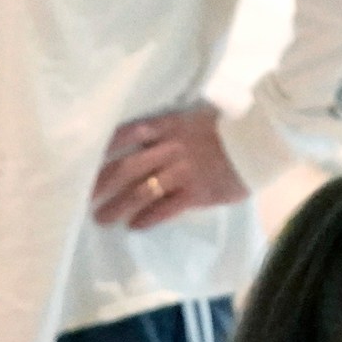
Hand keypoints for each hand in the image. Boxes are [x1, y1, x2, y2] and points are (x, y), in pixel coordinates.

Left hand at [91, 102, 249, 230]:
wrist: (257, 142)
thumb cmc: (229, 128)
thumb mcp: (196, 116)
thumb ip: (173, 126)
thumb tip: (152, 135)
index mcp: (169, 125)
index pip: (129, 133)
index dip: (106, 147)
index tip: (87, 158)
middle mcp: (170, 148)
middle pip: (127, 166)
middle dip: (103, 183)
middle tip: (84, 197)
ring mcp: (182, 171)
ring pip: (142, 190)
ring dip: (119, 206)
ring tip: (102, 218)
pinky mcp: (196, 192)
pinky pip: (166, 208)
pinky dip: (148, 217)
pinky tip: (134, 225)